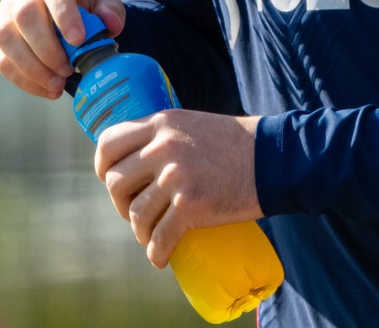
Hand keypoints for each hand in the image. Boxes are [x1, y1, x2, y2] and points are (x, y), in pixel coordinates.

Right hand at [0, 0, 125, 98]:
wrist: (66, 4)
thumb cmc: (87, 2)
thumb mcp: (105, 1)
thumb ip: (112, 11)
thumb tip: (111, 25)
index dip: (64, 15)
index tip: (78, 40)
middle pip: (25, 15)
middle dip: (46, 48)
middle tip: (67, 70)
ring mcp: (6, 9)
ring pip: (6, 38)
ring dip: (31, 67)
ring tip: (57, 85)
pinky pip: (2, 59)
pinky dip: (23, 79)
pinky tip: (46, 89)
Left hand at [97, 109, 263, 267]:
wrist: (274, 158)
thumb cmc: (237, 143)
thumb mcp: (194, 123)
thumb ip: (165, 135)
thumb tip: (138, 159)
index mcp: (162, 123)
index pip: (108, 143)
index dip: (103, 167)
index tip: (111, 180)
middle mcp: (164, 147)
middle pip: (116, 183)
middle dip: (121, 204)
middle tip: (138, 211)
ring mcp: (176, 177)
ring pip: (135, 214)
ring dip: (141, 231)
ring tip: (153, 235)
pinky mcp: (190, 206)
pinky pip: (159, 238)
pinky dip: (157, 252)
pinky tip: (161, 256)